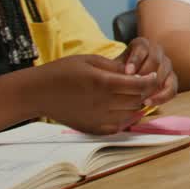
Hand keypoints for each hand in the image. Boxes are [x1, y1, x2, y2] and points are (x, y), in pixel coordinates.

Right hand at [33, 55, 161, 133]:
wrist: (37, 93)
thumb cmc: (62, 72)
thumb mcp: (90, 60)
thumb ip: (115, 66)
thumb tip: (136, 71)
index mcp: (103, 83)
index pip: (140, 85)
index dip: (150, 80)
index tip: (151, 75)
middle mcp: (103, 103)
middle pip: (138, 100)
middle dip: (145, 92)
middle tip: (142, 84)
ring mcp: (97, 118)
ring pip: (131, 114)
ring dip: (136, 104)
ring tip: (131, 95)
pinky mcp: (92, 128)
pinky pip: (118, 126)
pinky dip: (124, 118)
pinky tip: (120, 108)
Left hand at [117, 37, 176, 105]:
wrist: (122, 82)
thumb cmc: (115, 73)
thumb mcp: (113, 68)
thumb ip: (116, 70)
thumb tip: (121, 76)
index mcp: (142, 44)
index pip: (142, 48)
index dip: (135, 60)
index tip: (127, 72)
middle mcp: (157, 52)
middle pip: (155, 60)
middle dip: (144, 75)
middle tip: (133, 87)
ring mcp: (166, 65)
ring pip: (164, 73)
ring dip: (152, 86)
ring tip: (138, 97)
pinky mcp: (172, 80)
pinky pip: (172, 88)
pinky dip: (161, 97)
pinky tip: (148, 103)